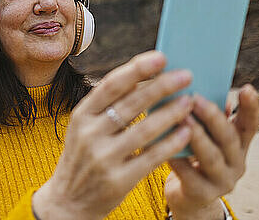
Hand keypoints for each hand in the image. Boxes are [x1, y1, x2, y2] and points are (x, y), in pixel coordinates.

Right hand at [33, 51, 193, 219]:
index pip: (112, 85)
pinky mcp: (118, 180)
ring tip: (190, 101)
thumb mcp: (84, 128)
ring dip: (171, 113)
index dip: (137, 69)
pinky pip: (151, 157)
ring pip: (145, 130)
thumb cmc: (83, 157)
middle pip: (131, 103)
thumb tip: (144, 77)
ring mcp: (103, 158)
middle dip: (161, 86)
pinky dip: (171, 143)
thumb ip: (107, 106)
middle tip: (186, 75)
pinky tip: (186, 132)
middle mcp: (90, 134)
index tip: (161, 57)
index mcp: (81, 115)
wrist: (69, 201)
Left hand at [165, 84, 258, 219]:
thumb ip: (206, 118)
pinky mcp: (202, 194)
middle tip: (195, 99)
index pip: (250, 125)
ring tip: (181, 119)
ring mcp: (222, 181)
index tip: (247, 88)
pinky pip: (189, 175)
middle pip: (229, 138)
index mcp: (239, 144)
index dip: (251, 107)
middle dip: (213, 117)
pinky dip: (177, 159)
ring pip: (211, 157)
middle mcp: (236, 163)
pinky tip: (164, 146)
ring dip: (196, 136)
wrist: (187, 197)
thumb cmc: (193, 158)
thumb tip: (199, 88)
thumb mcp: (205, 137)